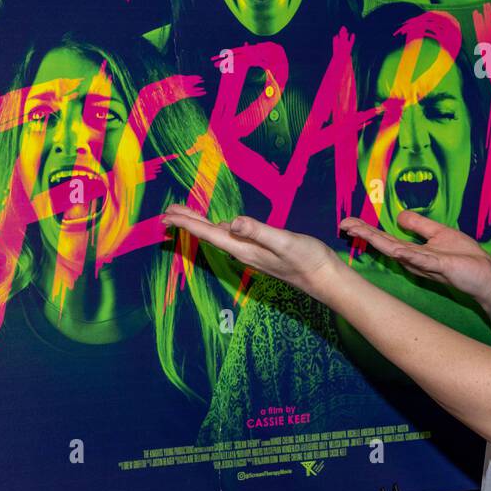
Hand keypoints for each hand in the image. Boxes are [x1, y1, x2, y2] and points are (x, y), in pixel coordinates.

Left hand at [160, 204, 337, 296]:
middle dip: (188, 223)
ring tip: (186, 215)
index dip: (187, 223)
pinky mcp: (261, 251)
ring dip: (201, 225)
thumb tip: (231, 222)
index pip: (209, 234)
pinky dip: (219, 228)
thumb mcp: (283, 241)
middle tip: (166, 212)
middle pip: (209, 235)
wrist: (324, 278)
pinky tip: (220, 226)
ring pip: (219, 236)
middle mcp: (243, 252)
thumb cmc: (307, 259)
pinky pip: (232, 237)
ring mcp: (252, 253)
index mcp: (244, 248)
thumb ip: (258, 231)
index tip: (167, 214)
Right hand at [338, 210, 490, 318]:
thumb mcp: (440, 233)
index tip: (348, 221)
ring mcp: (426, 263)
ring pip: (396, 250)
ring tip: (358, 230)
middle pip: (384, 244)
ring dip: (377, 241)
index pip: (385, 239)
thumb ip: (420, 226)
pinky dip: (408, 254)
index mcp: (414, 251)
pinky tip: (395, 249)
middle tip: (343, 223)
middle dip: (364, 233)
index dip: (367, 230)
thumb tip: (399, 215)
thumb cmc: (465, 259)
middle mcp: (415, 259)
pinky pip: (421, 260)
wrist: (486, 277)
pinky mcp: (441, 266)